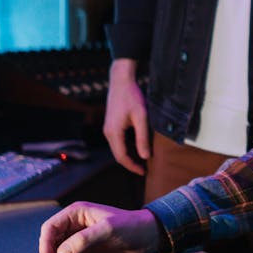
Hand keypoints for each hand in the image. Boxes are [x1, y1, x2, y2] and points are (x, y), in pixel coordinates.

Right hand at [38, 201, 160, 252]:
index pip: (51, 227)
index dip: (45, 243)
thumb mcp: (108, 229)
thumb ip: (84, 239)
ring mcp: (79, 241)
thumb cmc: (131, 226)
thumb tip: (62, 252)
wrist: (147, 238)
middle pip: (51, 242)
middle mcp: (75, 226)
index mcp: (77, 213)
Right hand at [104, 58, 150, 174]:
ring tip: (142, 160)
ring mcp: (107, 128)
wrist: (121, 80)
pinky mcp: (110, 124)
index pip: (121, 157)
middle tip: (144, 169)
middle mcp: (107, 132)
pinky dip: (126, 147)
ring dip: (128, 156)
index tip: (144, 172)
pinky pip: (117, 141)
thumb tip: (145, 156)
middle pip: (118, 155)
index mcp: (113, 132)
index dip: (132, 166)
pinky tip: (137, 147)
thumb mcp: (141, 117)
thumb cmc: (132, 96)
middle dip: (130, 163)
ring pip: (117, 148)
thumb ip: (142, 137)